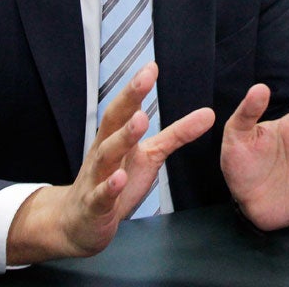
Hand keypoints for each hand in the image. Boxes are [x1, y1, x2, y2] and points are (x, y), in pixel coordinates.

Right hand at [6, 62, 214, 263]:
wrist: (79, 222)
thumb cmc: (115, 181)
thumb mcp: (149, 155)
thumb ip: (177, 134)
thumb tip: (209, 113)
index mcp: (115, 137)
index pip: (124, 108)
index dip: (137, 88)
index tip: (152, 67)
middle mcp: (103, 152)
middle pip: (112, 121)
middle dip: (128, 99)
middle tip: (145, 80)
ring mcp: (96, 178)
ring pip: (107, 154)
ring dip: (123, 137)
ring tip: (140, 120)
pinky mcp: (95, 205)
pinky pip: (101, 194)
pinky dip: (109, 186)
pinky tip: (119, 178)